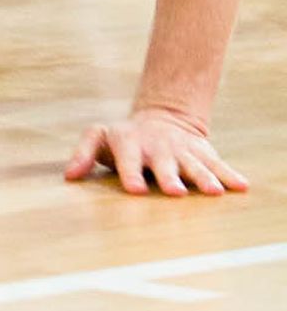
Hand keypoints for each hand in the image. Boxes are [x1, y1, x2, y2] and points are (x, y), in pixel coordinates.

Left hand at [66, 106, 246, 197]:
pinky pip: (218, 164)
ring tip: (213, 193)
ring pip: (194, 164)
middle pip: (163, 163)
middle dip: (169, 177)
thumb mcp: (100, 138)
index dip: (131, 173)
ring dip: (204, 178)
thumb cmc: (124, 139)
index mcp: (129, 143)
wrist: (161, 118)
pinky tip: (242, 187)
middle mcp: (157, 146)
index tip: (135, 191)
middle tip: (175, 193)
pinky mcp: (202, 152)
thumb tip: (68, 176)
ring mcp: (182, 149)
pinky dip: (229, 175)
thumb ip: (83, 154)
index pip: (128, 159)